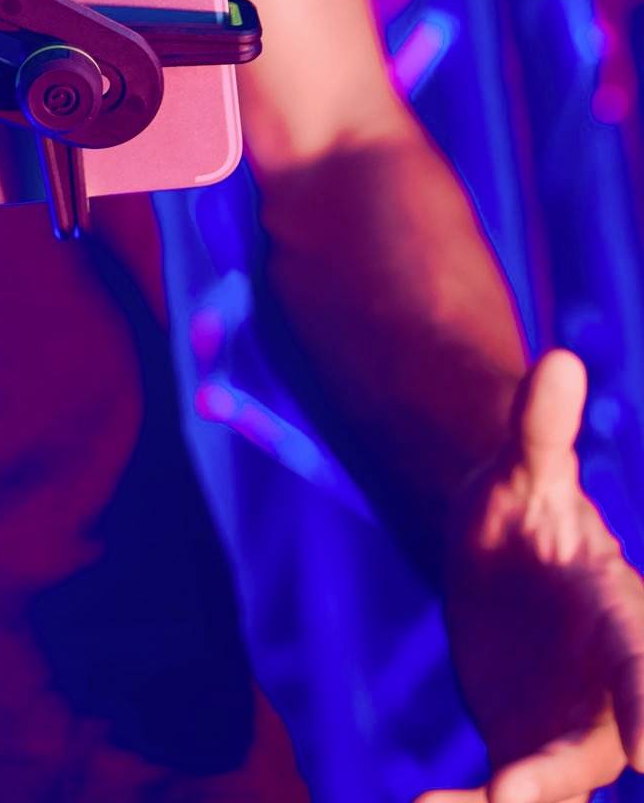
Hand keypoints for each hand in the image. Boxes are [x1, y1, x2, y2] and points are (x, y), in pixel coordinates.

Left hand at [415, 349, 643, 802]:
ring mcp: (570, 736)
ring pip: (545, 788)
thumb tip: (559, 360)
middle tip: (519, 800)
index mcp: (621, 623)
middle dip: (564, 782)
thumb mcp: (526, 473)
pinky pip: (497, 794)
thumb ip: (541, 431)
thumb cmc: (532, 518)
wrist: (507, 567)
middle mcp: (610, 697)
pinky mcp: (523, 756)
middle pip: (600, 753)